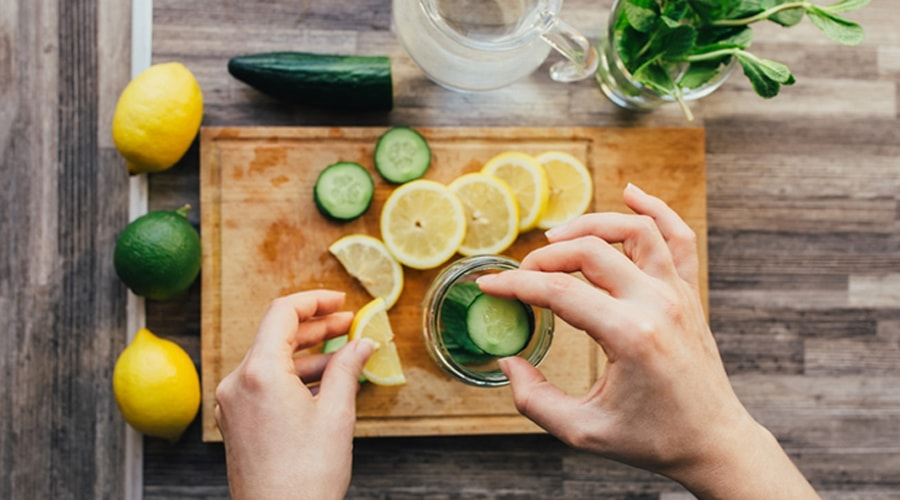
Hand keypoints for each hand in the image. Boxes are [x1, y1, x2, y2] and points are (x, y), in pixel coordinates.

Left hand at [214, 290, 373, 499]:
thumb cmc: (306, 476)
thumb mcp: (336, 414)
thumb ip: (347, 368)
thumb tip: (363, 343)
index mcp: (260, 373)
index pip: (282, 313)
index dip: (315, 301)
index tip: (342, 302)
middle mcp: (238, 383)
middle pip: (276, 335)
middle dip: (316, 327)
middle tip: (351, 324)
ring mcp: (234, 404)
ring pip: (271, 361)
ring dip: (308, 353)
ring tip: (345, 355)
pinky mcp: (237, 422)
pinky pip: (265, 384)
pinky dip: (294, 376)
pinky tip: (323, 382)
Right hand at [477, 184, 817, 498]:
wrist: (713, 442)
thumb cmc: (652, 439)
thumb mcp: (582, 431)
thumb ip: (534, 399)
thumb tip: (508, 362)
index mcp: (629, 336)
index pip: (557, 291)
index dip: (514, 285)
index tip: (488, 286)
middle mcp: (656, 304)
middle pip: (590, 251)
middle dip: (545, 256)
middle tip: (522, 274)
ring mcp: (677, 294)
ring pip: (635, 229)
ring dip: (593, 223)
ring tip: (559, 236)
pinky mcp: (689, 294)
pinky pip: (677, 236)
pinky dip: (655, 209)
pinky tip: (631, 194)